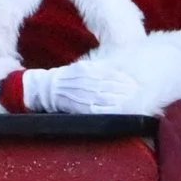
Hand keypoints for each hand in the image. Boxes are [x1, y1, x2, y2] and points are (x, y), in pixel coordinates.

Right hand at [22, 60, 136, 115]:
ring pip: (102, 96)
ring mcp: (78, 93)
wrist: (43, 88)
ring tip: (131, 101)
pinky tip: (115, 111)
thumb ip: (96, 70)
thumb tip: (116, 73)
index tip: (135, 83)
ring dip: (118, 99)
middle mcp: (82, 80)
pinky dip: (105, 109)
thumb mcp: (79, 69)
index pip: (108, 74)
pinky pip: (92, 108)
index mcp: (84, 69)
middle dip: (124, 89)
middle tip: (137, 93)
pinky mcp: (74, 105)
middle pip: (107, 85)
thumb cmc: (64, 79)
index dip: (123, 79)